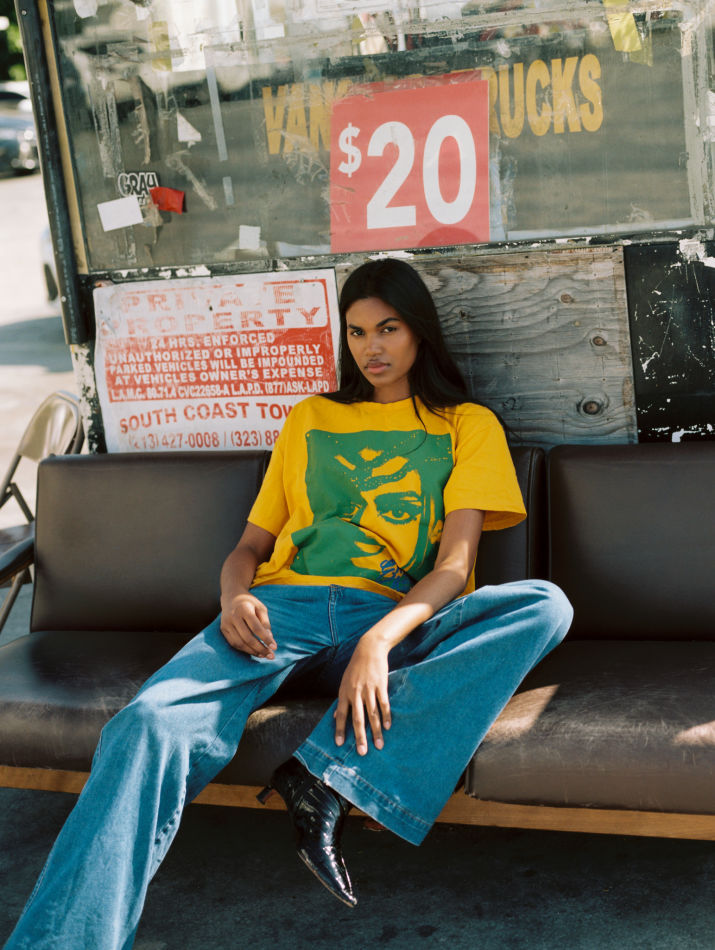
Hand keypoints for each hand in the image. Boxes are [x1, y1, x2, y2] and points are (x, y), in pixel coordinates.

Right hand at [220, 593, 275, 658]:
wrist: (231, 597)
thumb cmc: (250, 603)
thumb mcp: (261, 608)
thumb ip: (265, 623)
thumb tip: (270, 639)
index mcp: (244, 609)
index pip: (256, 628)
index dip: (265, 639)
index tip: (275, 647)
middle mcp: (233, 616)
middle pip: (247, 638)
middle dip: (260, 648)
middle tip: (271, 656)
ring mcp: (226, 624)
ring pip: (239, 643)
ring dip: (252, 651)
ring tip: (264, 655)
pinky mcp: (223, 629)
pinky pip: (234, 643)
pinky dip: (244, 650)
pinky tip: (254, 651)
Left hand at [335, 634, 390, 754]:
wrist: (369, 649)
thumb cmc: (356, 668)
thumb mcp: (344, 682)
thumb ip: (342, 701)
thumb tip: (335, 718)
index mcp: (344, 692)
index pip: (341, 715)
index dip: (340, 729)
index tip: (340, 744)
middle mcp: (355, 692)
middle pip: (358, 719)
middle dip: (360, 737)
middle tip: (362, 752)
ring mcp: (368, 689)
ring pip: (372, 714)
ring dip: (376, 731)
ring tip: (379, 745)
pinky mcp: (380, 685)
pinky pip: (384, 704)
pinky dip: (386, 716)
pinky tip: (387, 727)